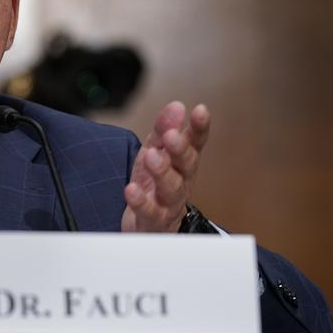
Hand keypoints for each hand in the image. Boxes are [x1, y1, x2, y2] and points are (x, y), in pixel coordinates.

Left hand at [121, 101, 209, 232]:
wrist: (147, 226)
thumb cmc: (155, 186)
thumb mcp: (156, 152)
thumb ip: (164, 130)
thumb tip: (177, 105)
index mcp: (183, 163)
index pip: (195, 143)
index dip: (199, 128)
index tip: (201, 111)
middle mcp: (182, 182)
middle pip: (187, 165)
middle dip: (181, 149)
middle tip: (172, 135)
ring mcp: (169, 203)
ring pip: (172, 188)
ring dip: (163, 172)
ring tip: (151, 157)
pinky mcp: (154, 221)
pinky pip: (149, 211)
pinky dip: (140, 201)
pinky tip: (131, 190)